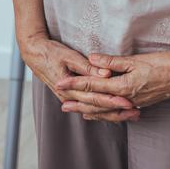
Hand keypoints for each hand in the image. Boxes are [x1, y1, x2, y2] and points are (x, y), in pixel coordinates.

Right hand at [19, 32, 139, 121]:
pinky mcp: (72, 96)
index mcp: (69, 89)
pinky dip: (103, 111)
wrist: (34, 54)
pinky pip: (89, 107)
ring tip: (131, 115)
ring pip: (95, 111)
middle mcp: (70, 98)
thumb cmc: (50, 52)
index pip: (95, 98)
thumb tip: (106, 73)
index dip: (113, 101)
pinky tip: (116, 114)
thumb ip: (88, 67)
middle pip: (97, 108)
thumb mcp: (69, 56)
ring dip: (113, 114)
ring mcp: (70, 98)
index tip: (128, 102)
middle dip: (117, 111)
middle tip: (135, 112)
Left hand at [55, 48, 169, 111]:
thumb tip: (92, 58)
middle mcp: (127, 98)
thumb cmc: (163, 64)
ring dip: (91, 110)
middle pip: (97, 102)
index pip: (94, 85)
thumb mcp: (136, 60)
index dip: (75, 84)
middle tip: (62, 105)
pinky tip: (101, 112)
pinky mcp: (141, 103)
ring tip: (77, 111)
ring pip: (107, 109)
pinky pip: (118, 111)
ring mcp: (134, 103)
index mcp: (124, 86)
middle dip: (79, 103)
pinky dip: (106, 112)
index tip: (60, 83)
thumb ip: (112, 61)